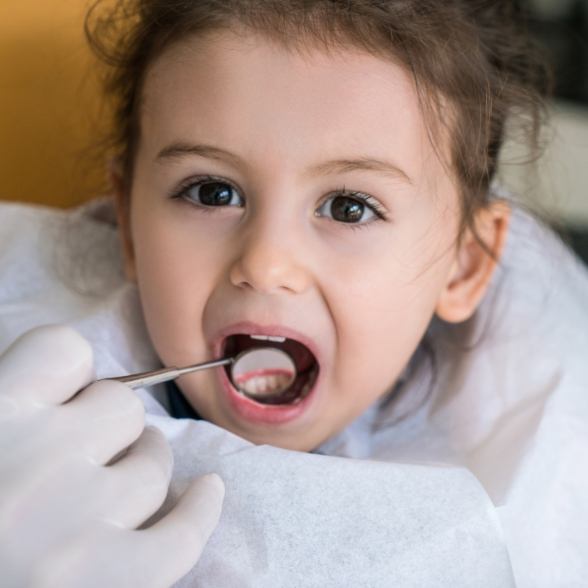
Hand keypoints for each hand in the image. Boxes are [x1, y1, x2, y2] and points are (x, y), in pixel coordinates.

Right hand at [0, 325, 223, 587]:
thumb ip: (4, 412)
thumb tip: (57, 396)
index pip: (63, 350)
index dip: (69, 373)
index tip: (65, 396)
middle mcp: (36, 458)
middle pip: (119, 406)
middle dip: (109, 425)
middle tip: (89, 450)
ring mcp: (75, 523)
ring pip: (151, 463)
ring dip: (144, 466)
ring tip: (122, 482)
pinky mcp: (106, 583)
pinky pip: (181, 534)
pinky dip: (199, 511)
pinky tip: (206, 492)